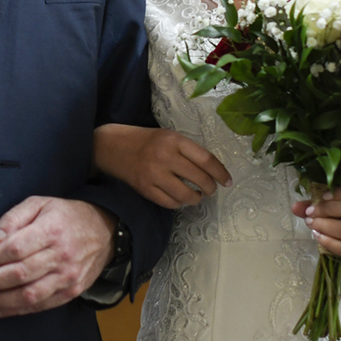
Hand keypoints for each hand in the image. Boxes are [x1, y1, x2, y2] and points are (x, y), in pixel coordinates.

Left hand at [0, 196, 114, 316]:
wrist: (104, 232)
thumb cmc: (67, 217)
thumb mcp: (40, 204)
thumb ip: (13, 218)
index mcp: (52, 230)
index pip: (18, 248)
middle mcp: (61, 256)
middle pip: (20, 274)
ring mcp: (68, 277)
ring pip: (29, 295)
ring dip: (1, 301)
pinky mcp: (71, 291)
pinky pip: (41, 305)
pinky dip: (17, 310)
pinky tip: (0, 309)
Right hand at [92, 124, 229, 208]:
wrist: (112, 146)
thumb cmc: (145, 140)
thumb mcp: (168, 136)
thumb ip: (187, 150)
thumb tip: (212, 170)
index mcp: (174, 140)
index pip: (206, 159)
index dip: (220, 173)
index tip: (227, 181)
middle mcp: (165, 156)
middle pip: (199, 178)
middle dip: (210, 188)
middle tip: (211, 189)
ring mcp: (154, 174)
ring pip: (186, 195)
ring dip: (196, 198)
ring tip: (197, 196)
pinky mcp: (145, 188)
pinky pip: (170, 203)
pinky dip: (179, 203)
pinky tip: (180, 198)